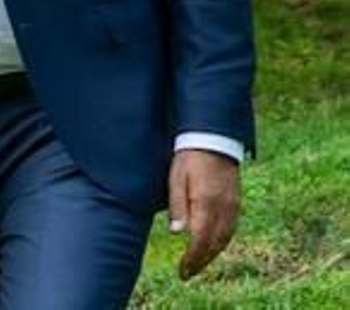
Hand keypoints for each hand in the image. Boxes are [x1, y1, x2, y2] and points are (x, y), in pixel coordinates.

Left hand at [168, 148, 240, 279]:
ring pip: (225, 239)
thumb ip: (177, 205)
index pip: (201, 240)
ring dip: (212, 254)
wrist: (213, 139)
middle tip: (187, 273)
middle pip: (215, 244)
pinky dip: (221, 242)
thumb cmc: (189, 157)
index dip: (192, 259)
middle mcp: (224, 208)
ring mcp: (233, 206)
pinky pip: (231, 229)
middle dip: (201, 262)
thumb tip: (177, 233)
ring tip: (197, 264)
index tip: (182, 271)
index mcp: (206, 202)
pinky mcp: (236, 202)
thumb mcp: (175, 178)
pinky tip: (212, 246)